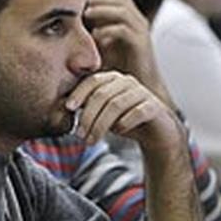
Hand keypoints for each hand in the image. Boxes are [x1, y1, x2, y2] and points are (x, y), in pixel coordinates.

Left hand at [66, 71, 182, 149]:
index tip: (68, 108)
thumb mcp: (103, 114)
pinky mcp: (154, 107)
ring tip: (92, 141)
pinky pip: (137, 112)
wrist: (156, 133)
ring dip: (101, 125)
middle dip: (88, 116)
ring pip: (116, 105)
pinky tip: (118, 132)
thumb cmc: (125, 121)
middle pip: (102, 95)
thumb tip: (63, 109)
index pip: (92, 81)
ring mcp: (142, 93)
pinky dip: (124, 123)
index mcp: (113, 80)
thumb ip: (88, 108)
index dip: (79, 93)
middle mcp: (127, 82)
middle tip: (80, 135)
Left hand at [85, 0, 174, 106]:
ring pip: (122, 9)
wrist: (139, 88)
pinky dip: (107, 31)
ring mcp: (141, 31)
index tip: (79, 4)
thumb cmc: (118, 66)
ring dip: (101, 11)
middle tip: (80, 8)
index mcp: (130, 17)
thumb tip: (68, 19)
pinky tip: (96, 38)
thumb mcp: (102, 43)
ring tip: (86, 18)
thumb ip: (91, 29)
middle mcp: (138, 20)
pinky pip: (123, 30)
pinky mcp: (141, 45)